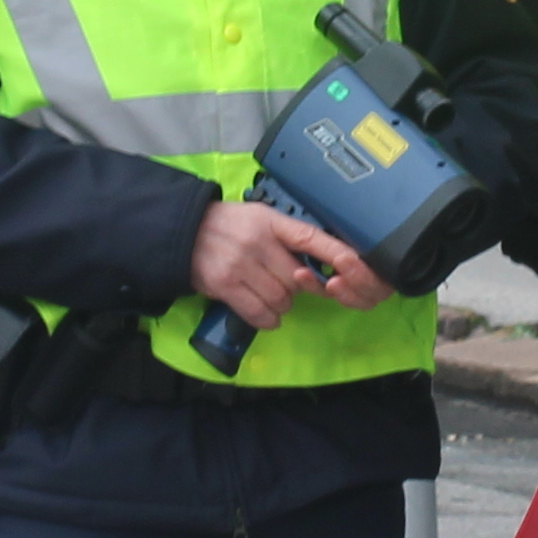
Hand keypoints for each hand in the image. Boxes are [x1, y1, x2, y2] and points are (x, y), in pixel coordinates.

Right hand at [188, 198, 380, 340]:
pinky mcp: (225, 285)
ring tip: (270, 294)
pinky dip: (268, 319)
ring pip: (281, 299)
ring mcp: (240, 265)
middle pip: (297, 279)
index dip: (334, 252)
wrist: (184, 231)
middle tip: (285, 283)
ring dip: (282, 305)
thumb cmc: (229, 225)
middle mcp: (257, 242)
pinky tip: (265, 313)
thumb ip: (288, 237)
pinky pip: (259, 313)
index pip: (309, 237)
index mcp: (270, 222)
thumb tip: (321, 263)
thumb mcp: (260, 218)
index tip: (353, 264)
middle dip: (298, 288)